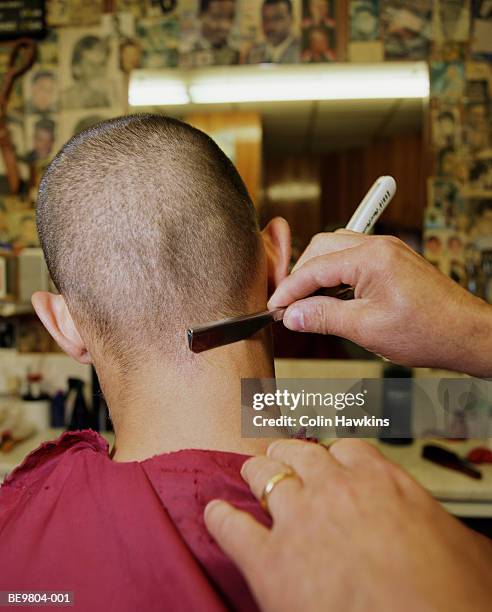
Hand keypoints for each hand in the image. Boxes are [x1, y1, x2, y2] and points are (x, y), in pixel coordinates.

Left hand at [205, 439, 491, 611]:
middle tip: (284, 457)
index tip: (332, 462)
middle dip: (290, 453)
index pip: (349, 450)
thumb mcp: (464, 552)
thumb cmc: (451, 601)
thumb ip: (434, 527)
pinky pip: (231, 526)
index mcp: (382, 483)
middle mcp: (335, 491)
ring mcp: (298, 520)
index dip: (337, 456)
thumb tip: (448, 535)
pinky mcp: (268, 562)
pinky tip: (215, 515)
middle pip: (300, 452)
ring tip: (250, 472)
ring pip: (263, 474)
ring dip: (256, 472)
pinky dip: (220, 518)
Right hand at [268, 231, 491, 376]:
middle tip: (290, 304)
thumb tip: (293, 316)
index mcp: (371, 257)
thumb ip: (324, 318)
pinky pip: (354, 257)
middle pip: (322, 248)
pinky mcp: (393, 260)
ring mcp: (388, 250)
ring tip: (310, 301)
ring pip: (336, 249)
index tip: (275, 307)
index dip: (290, 289)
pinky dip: (337, 274)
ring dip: (318, 272)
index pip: (315, 267)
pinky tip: (334, 296)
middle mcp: (379, 245)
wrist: (466, 334)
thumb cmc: (428, 331)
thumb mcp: (366, 329)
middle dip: (301, 275)